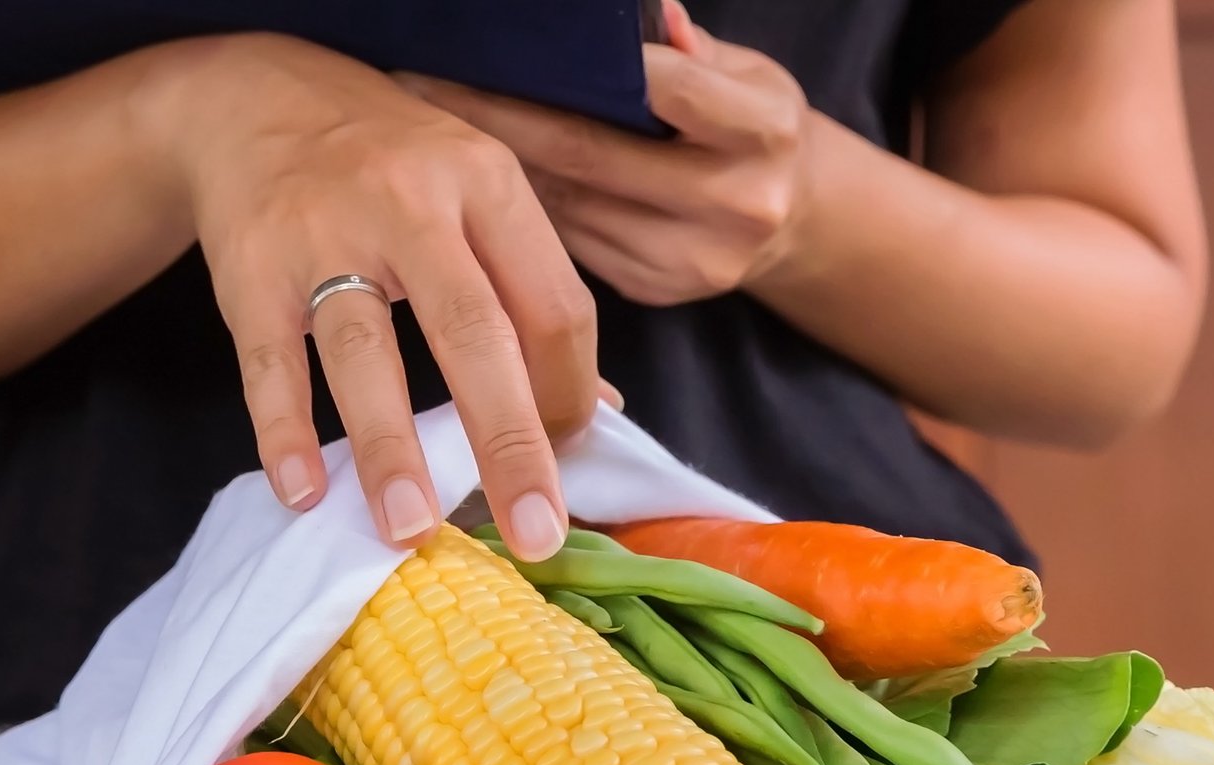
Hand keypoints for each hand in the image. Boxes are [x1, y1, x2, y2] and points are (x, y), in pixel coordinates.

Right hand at [143, 34, 600, 559]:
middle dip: (510, 443)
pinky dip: (283, 430)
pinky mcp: (250, 268)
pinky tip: (304, 491)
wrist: (257, 98)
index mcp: (488, 184)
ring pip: (366, 351)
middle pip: (474, 333)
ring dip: (388, 448)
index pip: (554, 306)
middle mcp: (411, 203)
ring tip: (410, 529)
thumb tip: (594, 409)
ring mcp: (324, 233)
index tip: (568, 461)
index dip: (570, 394)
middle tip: (535, 534)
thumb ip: (534, 292)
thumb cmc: (393, 165)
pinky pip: (269, 360)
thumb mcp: (478, 197)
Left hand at [396, 0, 810, 305]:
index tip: (509, 45)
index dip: (593, 67)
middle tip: (426, 82)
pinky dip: (521, 207)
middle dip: (500, 114)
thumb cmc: (748, 127)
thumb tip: (640, 14)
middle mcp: (736, 203)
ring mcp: (692, 258)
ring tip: (435, 127)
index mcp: (765, 132)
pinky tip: (478, 180)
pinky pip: (567, 240)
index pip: (668, 88)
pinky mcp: (655, 289)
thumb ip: (686, 49)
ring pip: (567, 201)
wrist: (787, 220)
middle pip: (591, 152)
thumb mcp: (743, 73)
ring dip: (496, 165)